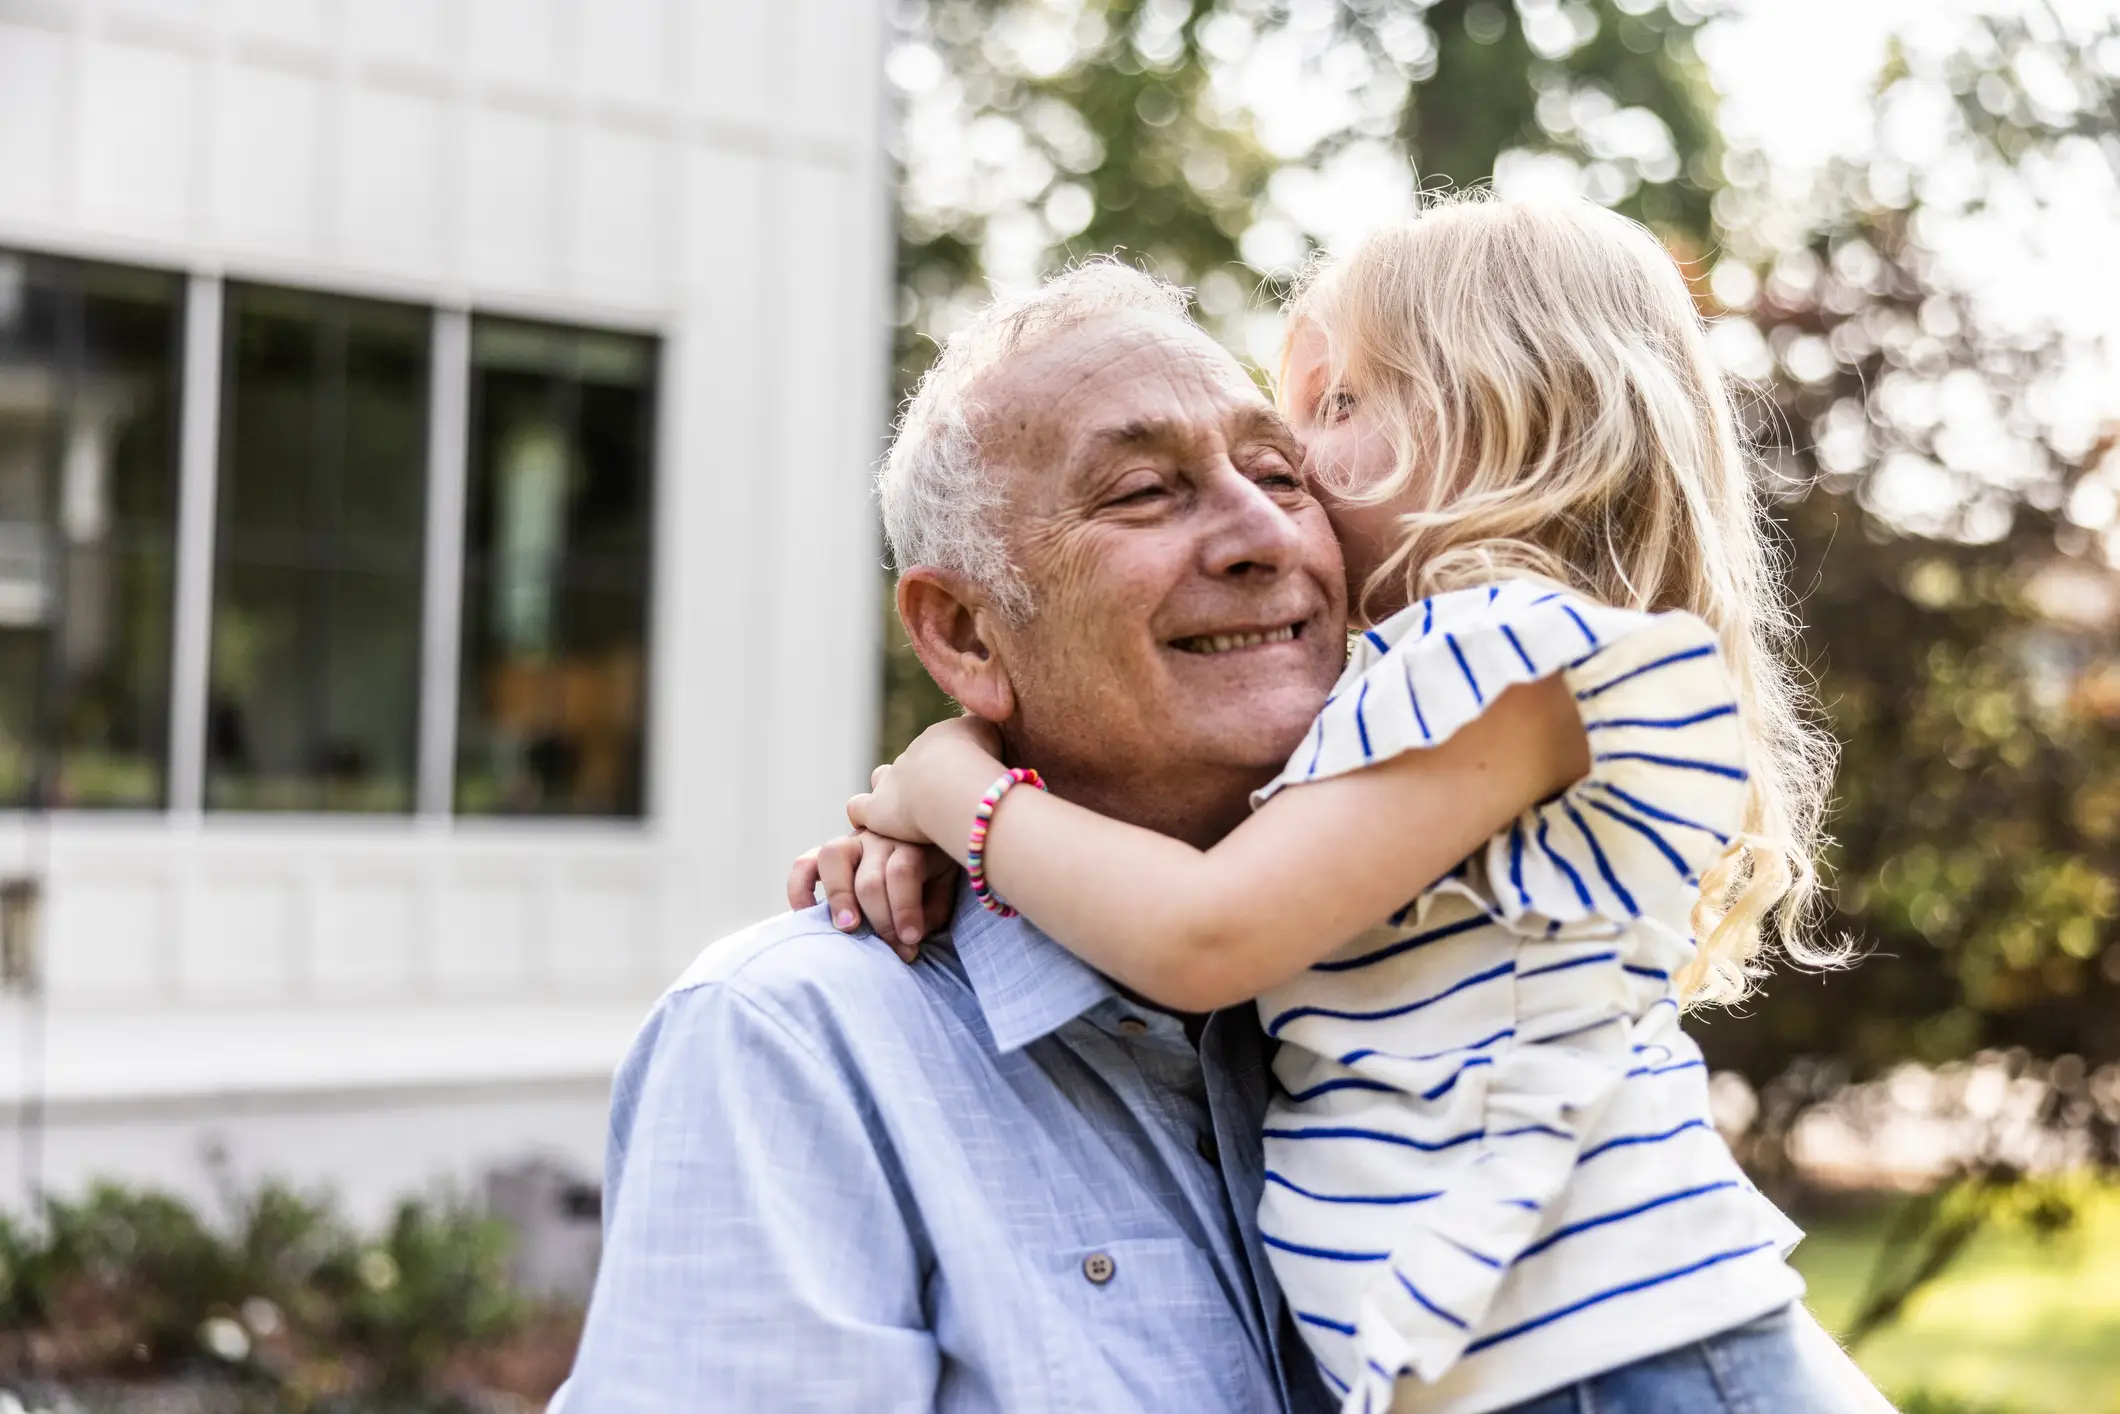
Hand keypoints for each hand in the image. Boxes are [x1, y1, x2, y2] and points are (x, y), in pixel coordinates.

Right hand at [786, 829, 957, 959]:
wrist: (924, 840)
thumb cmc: (933, 875)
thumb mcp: (943, 888)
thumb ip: (931, 908)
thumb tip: (910, 936)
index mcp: (910, 843)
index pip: (903, 872)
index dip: (905, 909)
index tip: (912, 940)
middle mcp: (879, 838)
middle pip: (871, 877)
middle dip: (880, 919)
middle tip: (891, 948)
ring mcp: (852, 842)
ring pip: (835, 857)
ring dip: (839, 897)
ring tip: (848, 928)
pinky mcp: (829, 854)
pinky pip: (804, 864)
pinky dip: (800, 889)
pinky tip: (806, 914)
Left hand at [847, 716, 1005, 843]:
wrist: (951, 780)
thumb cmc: (981, 761)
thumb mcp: (993, 736)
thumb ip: (988, 736)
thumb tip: (992, 735)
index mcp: (940, 738)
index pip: (940, 747)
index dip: (950, 764)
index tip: (963, 780)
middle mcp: (912, 756)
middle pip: (912, 763)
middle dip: (922, 779)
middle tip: (940, 800)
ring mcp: (891, 781)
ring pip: (882, 778)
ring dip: (891, 792)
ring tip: (905, 813)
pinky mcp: (876, 809)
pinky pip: (859, 808)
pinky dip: (863, 814)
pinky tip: (874, 826)